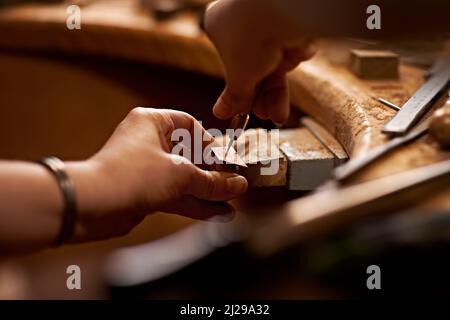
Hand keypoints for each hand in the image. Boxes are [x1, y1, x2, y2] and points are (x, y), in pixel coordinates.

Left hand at [66, 108, 247, 241]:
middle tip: (233, 186)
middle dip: (212, 174)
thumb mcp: (180, 174)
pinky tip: (216, 214)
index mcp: (152, 123)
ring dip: (206, 193)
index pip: (190, 126)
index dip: (211, 143)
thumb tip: (238, 184)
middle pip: (189, 155)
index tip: (227, 161)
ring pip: (184, 179)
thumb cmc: (130, 175)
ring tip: (229, 205)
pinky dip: (194, 204)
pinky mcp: (144, 191)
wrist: (93, 206)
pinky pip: (176, 195)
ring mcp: (146, 168)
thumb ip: (212, 181)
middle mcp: (148, 142)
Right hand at [204, 0, 315, 123]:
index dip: (241, 91)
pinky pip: (292, 45)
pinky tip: (295, 50)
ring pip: (276, 60)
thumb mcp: (239, 78)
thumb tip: (219, 112)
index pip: (231, 66)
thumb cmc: (250, 38)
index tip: (244, 112)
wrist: (285, 8)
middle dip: (264, 97)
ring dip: (279, 89)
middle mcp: (242, 20)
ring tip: (279, 114)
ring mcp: (268, 19)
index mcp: (219, 27)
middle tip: (267, 116)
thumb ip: (233, 97)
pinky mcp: (292, 19)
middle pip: (255, 67)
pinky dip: (296, 54)